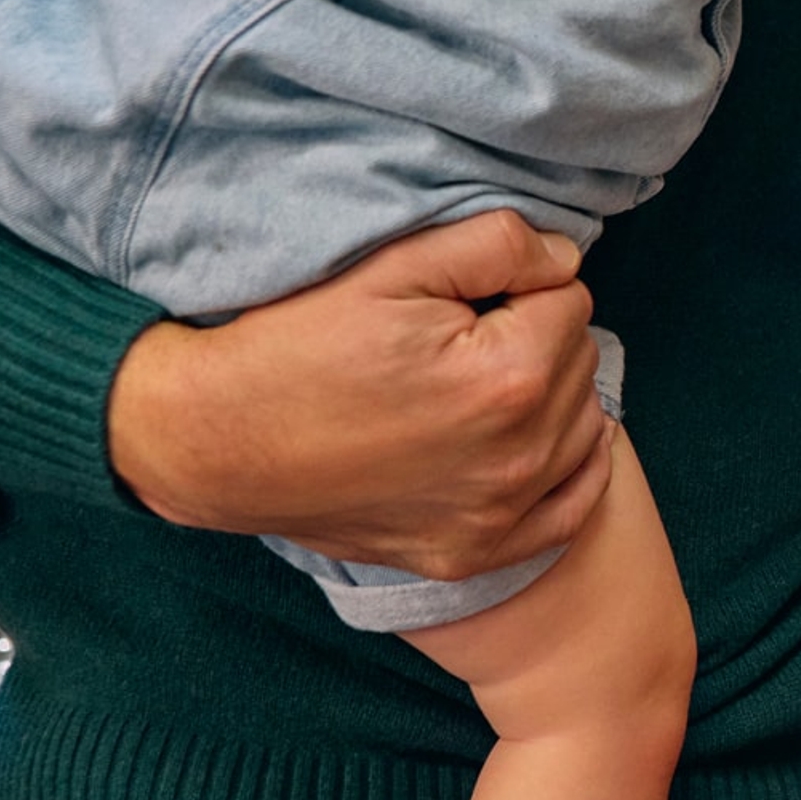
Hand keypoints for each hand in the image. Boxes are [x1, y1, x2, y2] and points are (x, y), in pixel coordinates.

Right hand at [104, 210, 615, 577]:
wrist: (216, 442)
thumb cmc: (296, 345)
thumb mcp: (392, 267)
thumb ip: (498, 245)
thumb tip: (565, 255)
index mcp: (506, 376)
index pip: (570, 298)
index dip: (517, 286)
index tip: (463, 299)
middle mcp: (518, 455)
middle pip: (579, 362)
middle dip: (534, 337)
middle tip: (460, 339)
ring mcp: (498, 515)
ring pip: (583, 427)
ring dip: (550, 399)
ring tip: (476, 386)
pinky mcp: (473, 553)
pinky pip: (570, 509)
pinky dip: (566, 471)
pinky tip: (531, 443)